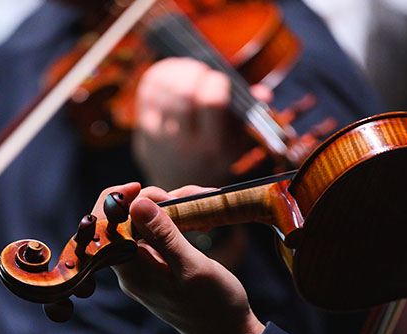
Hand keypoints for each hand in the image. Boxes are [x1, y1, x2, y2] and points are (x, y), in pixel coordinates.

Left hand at [100, 183, 264, 333]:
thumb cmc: (214, 306)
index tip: (147, 190)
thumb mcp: (192, 267)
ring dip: (173, 208)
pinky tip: (201, 221)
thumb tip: (136, 203)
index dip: (119, 200)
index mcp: (132, 270)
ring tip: (204, 202)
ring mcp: (144, 267)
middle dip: (155, 200)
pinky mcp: (158, 266)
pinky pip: (159, 236)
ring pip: (146, 224)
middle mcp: (131, 268)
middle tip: (190, 196)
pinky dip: (178, 222)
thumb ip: (164, 235)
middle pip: (127, 220)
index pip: (106, 227)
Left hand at [131, 58, 271, 188]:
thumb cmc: (214, 158)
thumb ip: (249, 116)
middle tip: (203, 72)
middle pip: (184, 92)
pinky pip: (149, 91)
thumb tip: (263, 93)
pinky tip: (173, 74)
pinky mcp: (143, 130)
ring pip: (165, 89)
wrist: (179, 189)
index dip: (216, 81)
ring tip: (190, 72)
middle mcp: (185, 144)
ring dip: (179, 71)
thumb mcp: (238, 143)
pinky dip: (161, 74)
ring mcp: (160, 138)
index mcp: (215, 147)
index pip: (212, 102)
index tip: (220, 80)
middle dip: (196, 72)